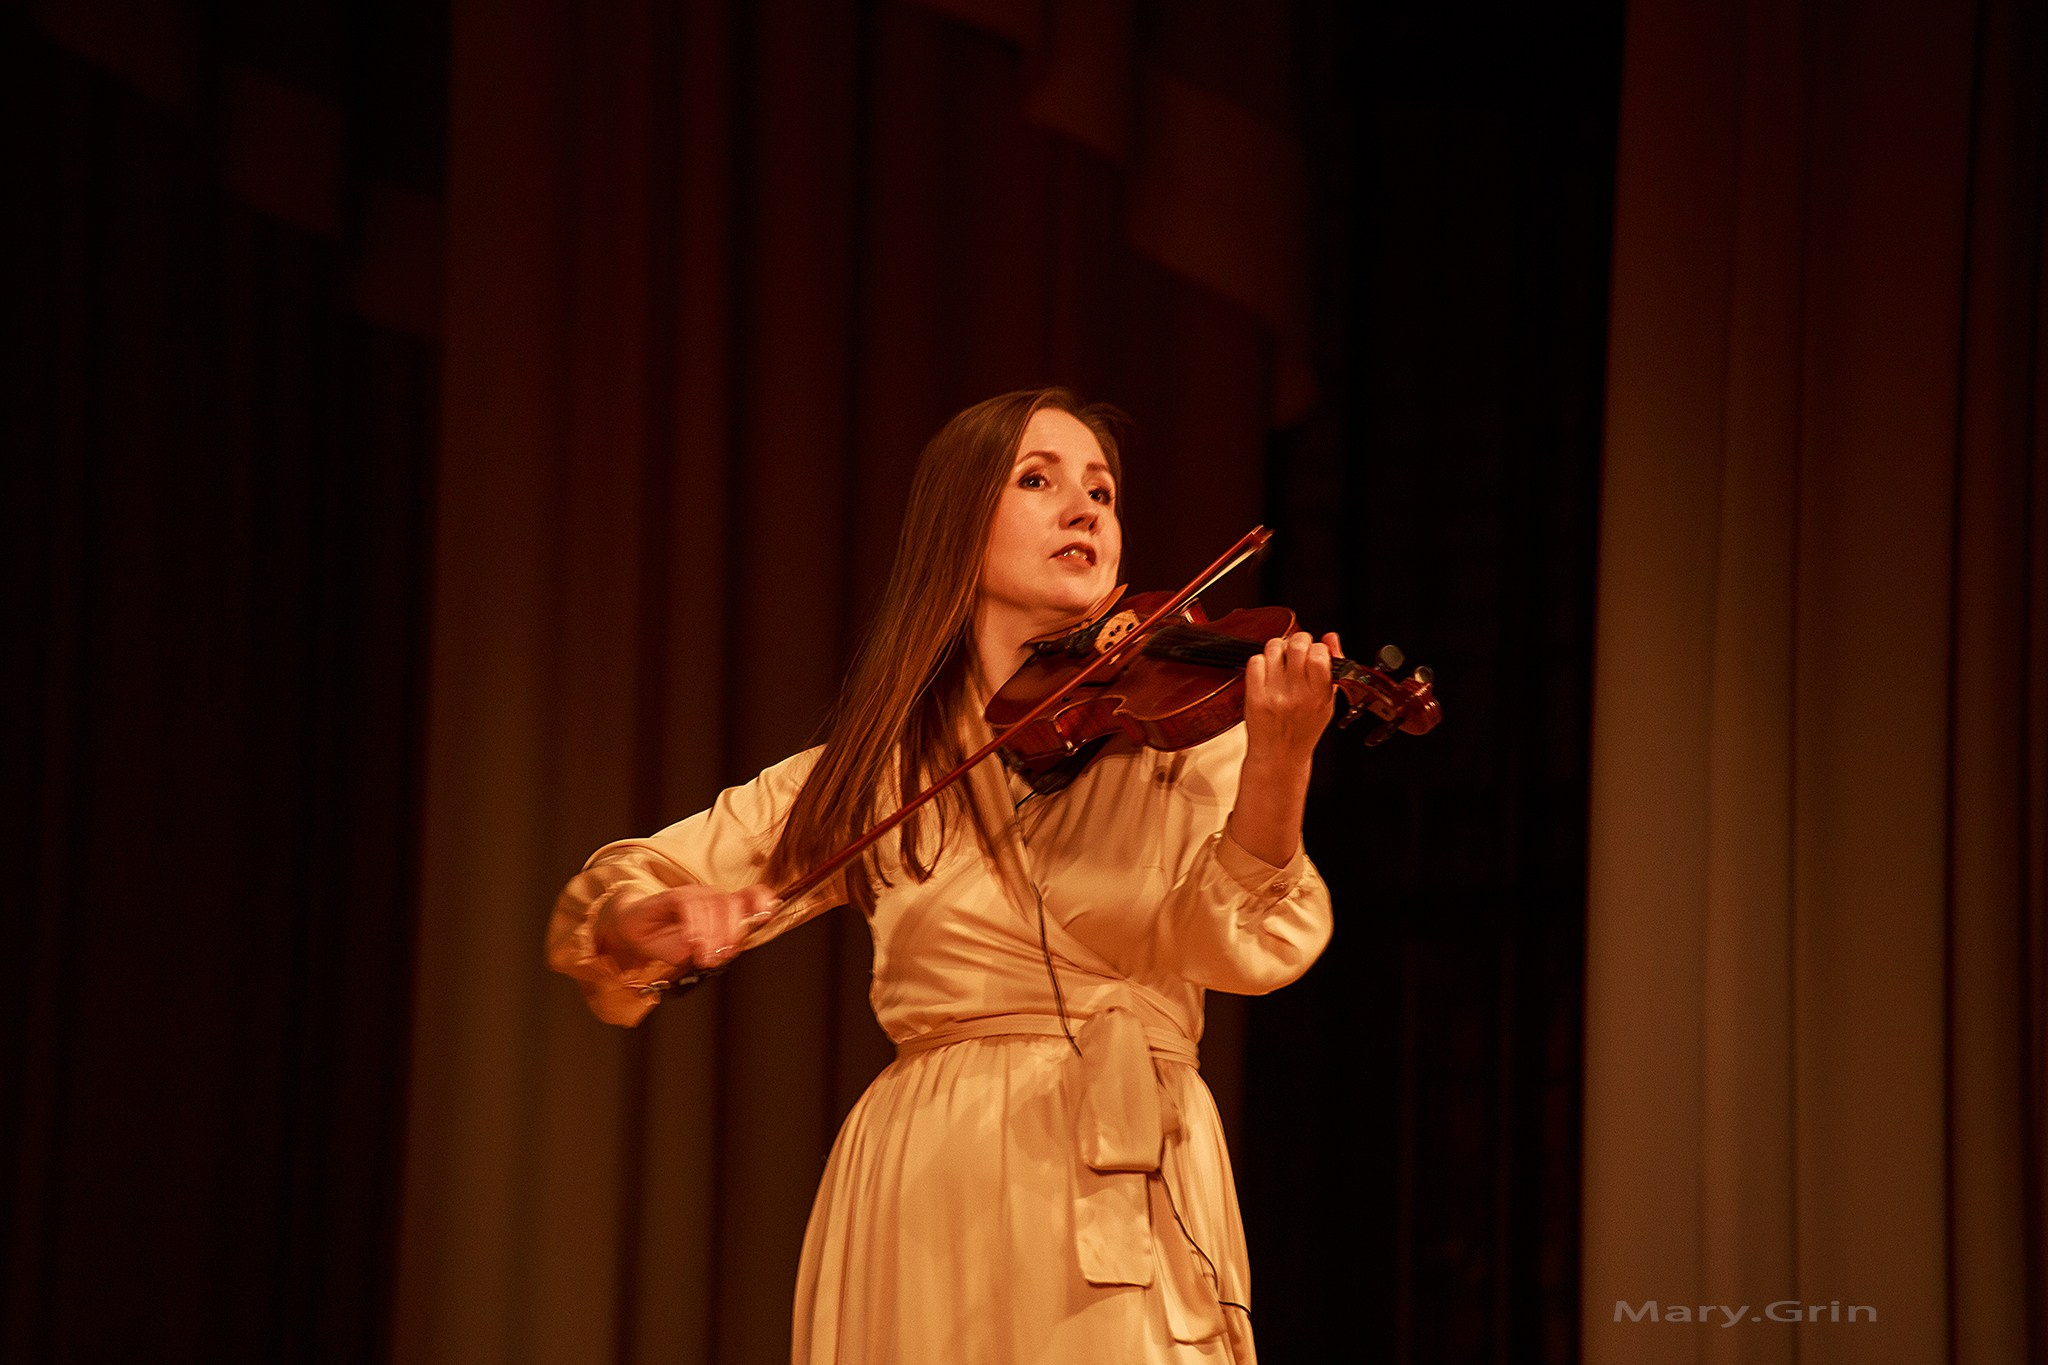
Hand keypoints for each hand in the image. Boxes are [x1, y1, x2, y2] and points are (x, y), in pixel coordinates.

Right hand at [597, 883, 779, 973]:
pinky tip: (692, 942)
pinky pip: (689, 904)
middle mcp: (711, 898)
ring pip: (713, 905)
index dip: (762, 902)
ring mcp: (693, 895)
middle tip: (721, 956)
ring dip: (712, 934)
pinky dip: (694, 925)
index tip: (766, 914)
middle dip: (732, 932)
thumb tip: (727, 949)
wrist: (634, 933)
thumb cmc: (668, 942)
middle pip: (733, 905)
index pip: (751, 897)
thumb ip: (717, 947)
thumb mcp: (697, 951)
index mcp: (723, 909)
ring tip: (704, 956)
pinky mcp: (672, 896)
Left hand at [1243, 630, 1341, 767]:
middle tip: (1296, 650)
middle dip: (1298, 640)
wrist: (1279, 756)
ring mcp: (1275, 695)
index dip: (1317, 647)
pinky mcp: (1255, 697)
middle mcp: (1298, 695)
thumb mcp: (1327, 701)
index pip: (1320, 654)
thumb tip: (1331, 637)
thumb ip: (1332, 667)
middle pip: (1297, 644)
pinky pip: (1255, 661)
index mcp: (1320, 695)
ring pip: (1274, 648)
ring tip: (1281, 662)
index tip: (1314, 653)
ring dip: (1278, 649)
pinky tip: (1267, 673)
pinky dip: (1260, 661)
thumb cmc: (1304, 728)